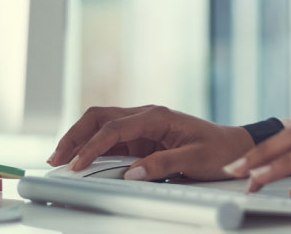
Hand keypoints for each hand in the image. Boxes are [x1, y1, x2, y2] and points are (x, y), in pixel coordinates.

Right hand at [48, 104, 255, 181]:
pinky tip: (81, 162)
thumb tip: (133, 174)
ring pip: (101, 126)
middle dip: (75, 135)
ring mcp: (142, 128)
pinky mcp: (142, 140)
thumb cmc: (219, 150)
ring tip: (60, 161)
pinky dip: (92, 149)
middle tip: (56, 159)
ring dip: (80, 141)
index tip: (77, 165)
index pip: (115, 127)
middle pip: (100, 117)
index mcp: (158, 116)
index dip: (92, 146)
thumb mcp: (195, 159)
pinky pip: (111, 141)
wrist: (234, 147)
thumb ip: (164, 165)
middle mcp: (146, 117)